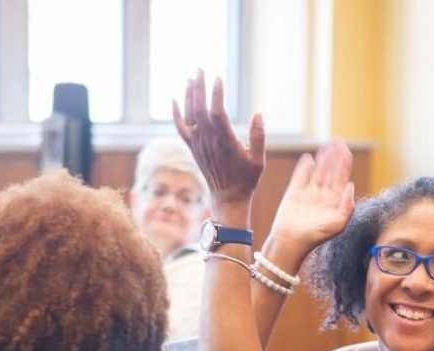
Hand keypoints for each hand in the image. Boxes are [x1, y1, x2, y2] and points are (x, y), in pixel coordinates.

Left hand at [172, 70, 264, 205]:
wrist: (227, 197)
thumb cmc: (246, 179)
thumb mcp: (258, 161)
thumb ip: (258, 138)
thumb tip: (258, 114)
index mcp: (225, 142)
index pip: (217, 112)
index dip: (216, 95)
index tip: (218, 78)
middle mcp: (209, 141)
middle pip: (200, 109)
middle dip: (199, 88)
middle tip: (201, 69)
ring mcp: (199, 144)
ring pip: (190, 115)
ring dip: (189, 95)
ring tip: (191, 77)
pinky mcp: (193, 148)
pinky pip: (181, 128)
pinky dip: (176, 114)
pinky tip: (175, 99)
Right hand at [270, 141, 354, 248]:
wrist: (290, 242)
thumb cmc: (315, 237)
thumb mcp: (338, 224)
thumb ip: (347, 205)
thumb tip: (351, 184)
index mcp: (334, 202)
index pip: (341, 177)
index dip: (344, 163)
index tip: (346, 149)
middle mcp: (322, 196)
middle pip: (330, 171)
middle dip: (334, 157)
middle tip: (337, 141)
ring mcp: (308, 194)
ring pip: (317, 171)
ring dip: (322, 159)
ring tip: (326, 146)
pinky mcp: (294, 193)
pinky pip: (300, 176)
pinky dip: (304, 167)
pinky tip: (308, 158)